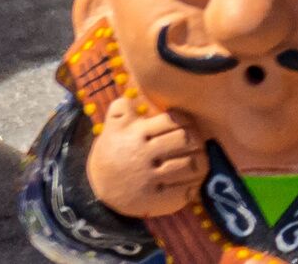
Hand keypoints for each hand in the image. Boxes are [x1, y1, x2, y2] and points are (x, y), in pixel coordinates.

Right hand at [83, 100, 207, 219]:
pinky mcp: (156, 201)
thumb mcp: (112, 128)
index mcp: (136, 135)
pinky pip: (186, 190)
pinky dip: (195, 183)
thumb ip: (122, 109)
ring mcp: (150, 179)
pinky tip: (195, 179)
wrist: (97, 189)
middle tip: (197, 142)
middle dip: (196, 139)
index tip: (187, 125)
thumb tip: (133, 96)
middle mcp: (143, 156)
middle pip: (185, 141)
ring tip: (200, 158)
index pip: (172, 121)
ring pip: (190, 165)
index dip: (186, 120)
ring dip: (201, 161)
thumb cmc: (113, 153)